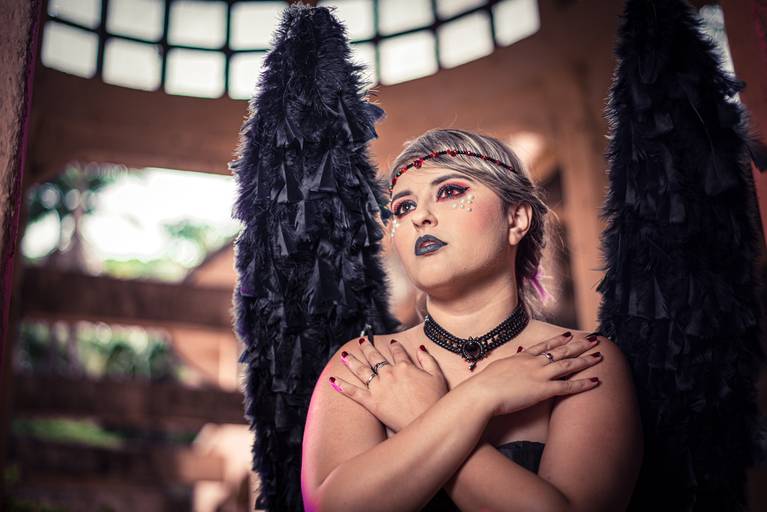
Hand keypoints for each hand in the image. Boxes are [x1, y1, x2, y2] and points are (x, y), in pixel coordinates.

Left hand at [329, 338, 447, 432]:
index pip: (397, 352)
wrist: (427, 423)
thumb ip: (428, 360)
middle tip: (362, 341)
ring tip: (344, 355)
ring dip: (352, 362)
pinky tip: (332, 380)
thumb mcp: (437, 376)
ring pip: (361, 371)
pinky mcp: (372, 403)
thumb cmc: (435, 401)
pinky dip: (342, 386)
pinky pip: (354, 393)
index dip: (394, 346)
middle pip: (375, 357)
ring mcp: (379, 388)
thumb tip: (420, 348)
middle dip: (368, 348)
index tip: (391, 341)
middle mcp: (389, 374)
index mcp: (405, 366)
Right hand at [463, 331, 603, 416]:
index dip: (558, 340)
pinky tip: (595, 381)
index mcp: (522, 357)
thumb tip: (509, 365)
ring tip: (600, 355)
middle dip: (578, 345)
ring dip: (585, 359)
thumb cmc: (484, 384)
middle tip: (593, 339)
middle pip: (561, 351)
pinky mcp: (543, 390)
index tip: (568, 335)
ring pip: (568, 364)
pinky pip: (568, 386)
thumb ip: (507, 366)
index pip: (544, 346)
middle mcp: (534, 363)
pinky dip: (583, 383)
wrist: (483, 392)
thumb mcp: (497, 369)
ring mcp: (540, 375)